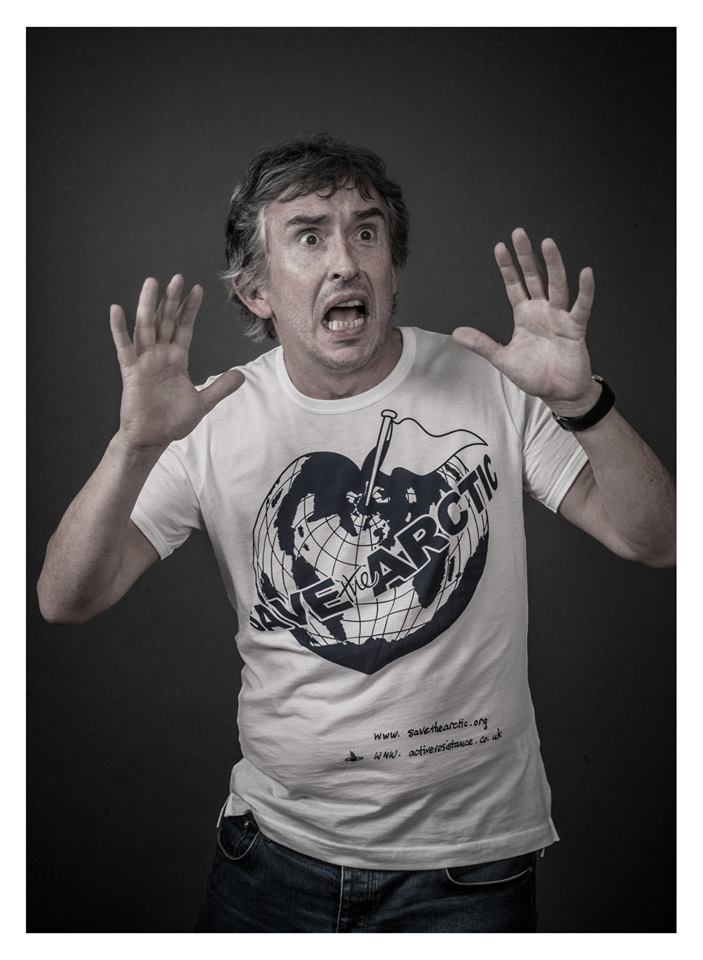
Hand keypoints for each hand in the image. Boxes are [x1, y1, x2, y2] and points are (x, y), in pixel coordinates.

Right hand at [109, 275, 243, 451]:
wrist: (152, 439)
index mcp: (177, 360)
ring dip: (148, 305)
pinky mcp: (131, 372)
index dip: (190, 309)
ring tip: (152, 283)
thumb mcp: (203, 403)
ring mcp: (144, 361)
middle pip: (166, 321)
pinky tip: (117, 310)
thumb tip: (242, 375)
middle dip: (172, 300)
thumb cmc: (172, 422)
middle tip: (178, 277)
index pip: (185, 328)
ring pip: (146, 327)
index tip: (197, 289)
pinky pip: (124, 347)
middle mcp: (160, 356)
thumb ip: (220, 388)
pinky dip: (119, 329)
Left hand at [452, 228, 599, 415]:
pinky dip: (585, 291)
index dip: (507, 267)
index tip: (499, 248)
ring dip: (553, 265)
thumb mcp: (503, 358)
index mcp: (525, 315)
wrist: (558, 392)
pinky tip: (585, 274)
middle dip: (526, 256)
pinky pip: (581, 307)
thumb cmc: (535, 375)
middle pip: (533, 277)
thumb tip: (457, 333)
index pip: (514, 285)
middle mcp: (542, 311)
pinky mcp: (575, 328)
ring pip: (557, 285)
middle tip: (519, 234)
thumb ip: (482, 344)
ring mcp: (559, 317)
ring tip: (547, 244)